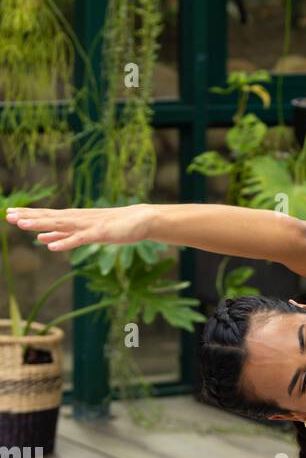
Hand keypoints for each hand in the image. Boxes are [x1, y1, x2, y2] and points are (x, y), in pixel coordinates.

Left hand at [3, 203, 151, 250]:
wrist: (140, 220)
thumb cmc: (115, 226)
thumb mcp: (85, 232)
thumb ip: (64, 235)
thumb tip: (43, 240)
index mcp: (73, 218)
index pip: (47, 216)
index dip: (29, 215)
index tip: (10, 212)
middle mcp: (77, 219)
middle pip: (49, 217)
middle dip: (29, 217)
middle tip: (8, 214)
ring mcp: (88, 226)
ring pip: (60, 225)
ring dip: (41, 225)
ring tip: (23, 225)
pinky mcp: (99, 234)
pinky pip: (78, 239)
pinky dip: (65, 242)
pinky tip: (51, 245)